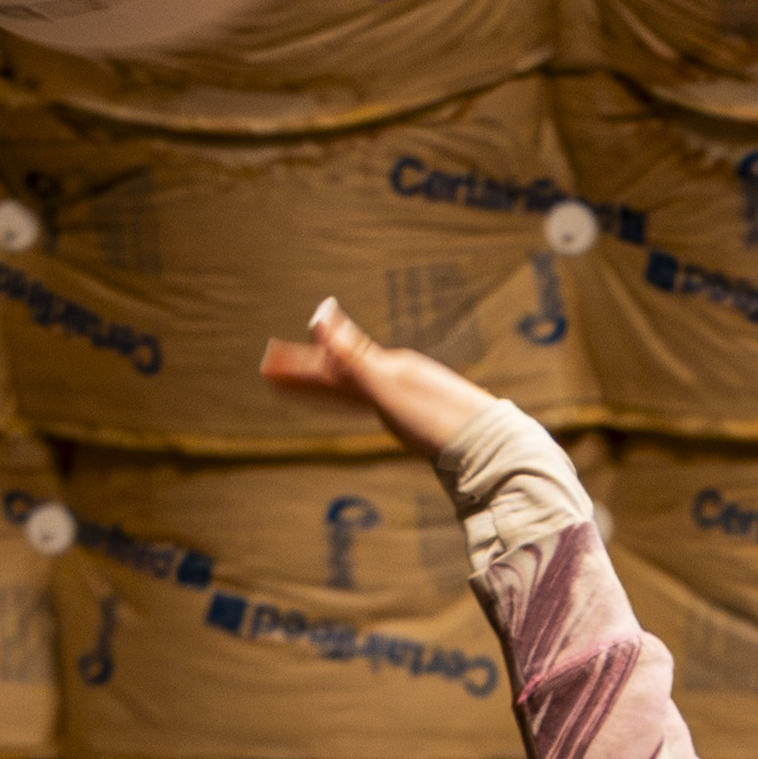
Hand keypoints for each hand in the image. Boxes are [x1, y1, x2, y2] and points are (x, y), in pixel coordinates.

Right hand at [260, 298, 490, 458]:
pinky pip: (376, 403)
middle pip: (339, 374)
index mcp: (385, 368)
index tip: (268, 366)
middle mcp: (395, 376)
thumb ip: (350, 353)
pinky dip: (355, 399)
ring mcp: (408, 395)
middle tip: (272, 371)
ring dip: (326, 385)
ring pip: (356, 388)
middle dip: (305, 374)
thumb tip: (320, 311)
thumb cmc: (438, 419)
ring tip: (304, 383)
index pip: (329, 366)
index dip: (298, 368)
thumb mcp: (387, 386)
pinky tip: (361, 400)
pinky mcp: (420, 417)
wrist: (489, 447)